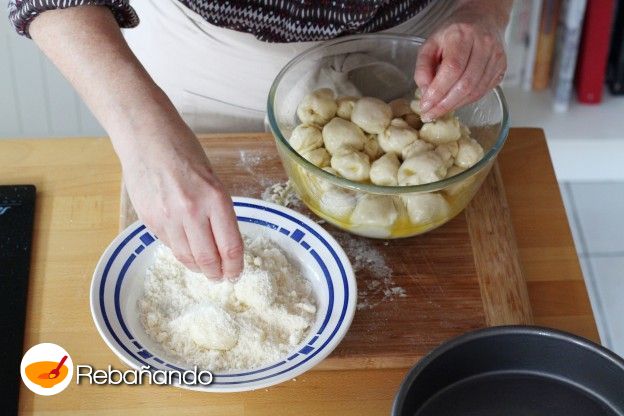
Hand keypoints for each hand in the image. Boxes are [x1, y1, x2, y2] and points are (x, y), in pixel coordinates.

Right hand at [120, 122, 243, 279]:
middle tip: (221, 277)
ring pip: (186, 257)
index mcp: (215, 198)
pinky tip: (186, 247)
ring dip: (198, 267)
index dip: (235, 266)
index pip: (230, 246)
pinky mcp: (149, 219)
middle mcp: (192, 211)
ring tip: (204, 268)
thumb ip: (218, 210)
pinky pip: (169, 244)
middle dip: (217, 273)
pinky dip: (180, 250)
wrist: (146, 136)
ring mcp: (167, 217)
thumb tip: (223, 243)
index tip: (236, 273)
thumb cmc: (184, 151)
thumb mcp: (213, 179)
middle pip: (208, 259)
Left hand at [414, 1, 509, 120]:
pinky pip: (483, 92)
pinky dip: (466, 101)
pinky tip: (453, 103)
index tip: (425, 105)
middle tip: (430, 115)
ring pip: (475, 91)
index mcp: (463, 35)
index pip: (452, 69)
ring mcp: (496, 57)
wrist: (482, 20)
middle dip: (445, 104)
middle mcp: (484, 45)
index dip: (438, 91)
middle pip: (465, 84)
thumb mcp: (430, 44)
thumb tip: (425, 93)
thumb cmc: (453, 34)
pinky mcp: (502, 68)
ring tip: (439, 111)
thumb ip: (423, 68)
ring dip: (455, 105)